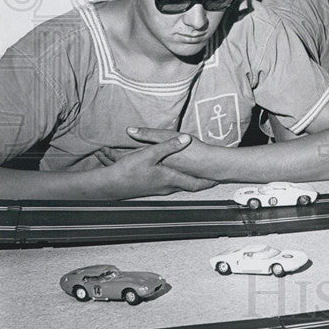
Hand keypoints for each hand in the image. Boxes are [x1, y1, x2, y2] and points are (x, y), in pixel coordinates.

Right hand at [93, 132, 215, 196]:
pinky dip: (177, 180)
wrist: (110, 186)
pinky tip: (175, 175)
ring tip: (199, 176)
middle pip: (189, 185)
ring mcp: (159, 189)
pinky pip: (170, 184)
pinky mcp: (151, 188)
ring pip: (179, 185)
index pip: (195, 183)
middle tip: (212, 177)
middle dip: (201, 181)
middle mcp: (167, 187)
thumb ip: (169, 145)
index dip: (207, 181)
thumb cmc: (129, 171)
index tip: (218, 179)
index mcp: (170, 179)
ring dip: (189, 181)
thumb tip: (186, 139)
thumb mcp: (150, 154)